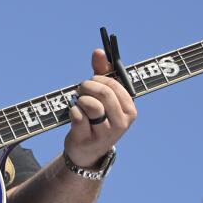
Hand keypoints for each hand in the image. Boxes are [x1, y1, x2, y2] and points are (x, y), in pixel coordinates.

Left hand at [64, 49, 136, 167]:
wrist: (87, 150)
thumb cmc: (98, 117)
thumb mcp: (104, 96)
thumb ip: (102, 72)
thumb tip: (99, 51)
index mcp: (130, 110)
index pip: (115, 84)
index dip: (99, 79)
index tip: (93, 81)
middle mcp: (121, 123)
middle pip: (103, 93)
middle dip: (87, 86)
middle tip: (81, 89)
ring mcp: (105, 133)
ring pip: (90, 105)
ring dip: (80, 100)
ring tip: (79, 104)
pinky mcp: (87, 139)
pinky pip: (77, 116)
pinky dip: (72, 111)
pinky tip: (75, 116)